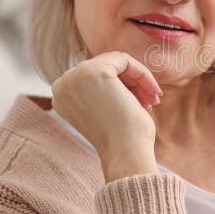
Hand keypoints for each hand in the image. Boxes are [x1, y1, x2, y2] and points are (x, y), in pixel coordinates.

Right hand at [51, 51, 161, 180]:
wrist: (125, 153)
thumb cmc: (123, 138)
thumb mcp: (106, 109)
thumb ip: (103, 89)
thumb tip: (118, 70)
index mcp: (62, 96)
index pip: (95, 76)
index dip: (123, 87)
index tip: (142, 102)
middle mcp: (62, 84)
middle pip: (106, 68)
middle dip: (132, 83)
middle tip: (151, 101)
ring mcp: (75, 76)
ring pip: (116, 62)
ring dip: (138, 80)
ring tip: (153, 100)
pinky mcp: (94, 72)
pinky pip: (124, 60)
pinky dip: (142, 74)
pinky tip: (152, 92)